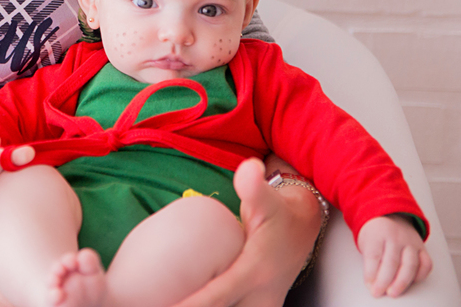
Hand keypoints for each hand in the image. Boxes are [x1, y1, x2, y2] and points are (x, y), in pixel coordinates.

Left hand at [172, 157, 320, 306]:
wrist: (305, 227)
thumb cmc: (280, 213)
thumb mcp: (268, 198)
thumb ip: (254, 186)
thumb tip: (249, 168)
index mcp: (254, 272)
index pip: (217, 296)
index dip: (190, 305)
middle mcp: (259, 296)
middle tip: (155, 306)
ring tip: (162, 306)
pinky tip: (182, 304)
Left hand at [358, 215, 432, 297]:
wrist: (390, 214)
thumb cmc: (376, 232)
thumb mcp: (366, 240)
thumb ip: (370, 259)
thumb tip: (372, 283)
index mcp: (379, 232)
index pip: (374, 255)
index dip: (371, 273)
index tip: (369, 286)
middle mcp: (396, 236)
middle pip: (392, 261)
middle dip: (385, 280)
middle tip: (379, 292)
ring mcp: (411, 241)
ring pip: (410, 264)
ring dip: (402, 281)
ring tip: (393, 292)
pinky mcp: (422, 247)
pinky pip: (426, 263)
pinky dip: (421, 275)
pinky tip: (412, 282)